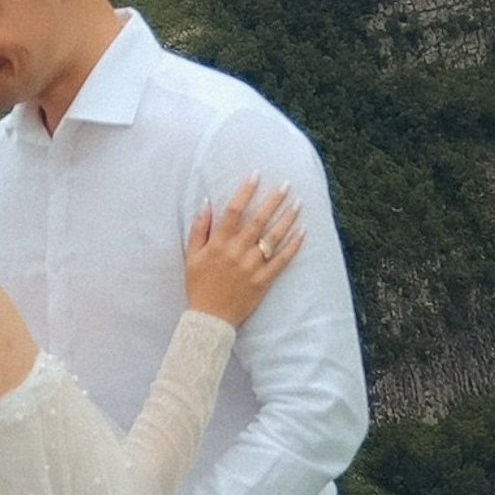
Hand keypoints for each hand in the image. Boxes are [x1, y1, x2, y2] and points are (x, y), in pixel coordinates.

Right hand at [184, 177, 302, 324]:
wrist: (209, 319)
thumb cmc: (199, 285)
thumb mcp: (191, 256)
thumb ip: (199, 228)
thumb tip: (206, 202)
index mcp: (218, 243)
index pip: (233, 210)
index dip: (245, 191)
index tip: (256, 175)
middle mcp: (236, 252)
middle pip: (258, 220)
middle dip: (273, 200)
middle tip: (286, 184)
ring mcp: (252, 266)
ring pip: (273, 238)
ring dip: (287, 219)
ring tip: (298, 203)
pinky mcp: (263, 281)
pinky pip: (282, 260)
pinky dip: (293, 246)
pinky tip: (302, 232)